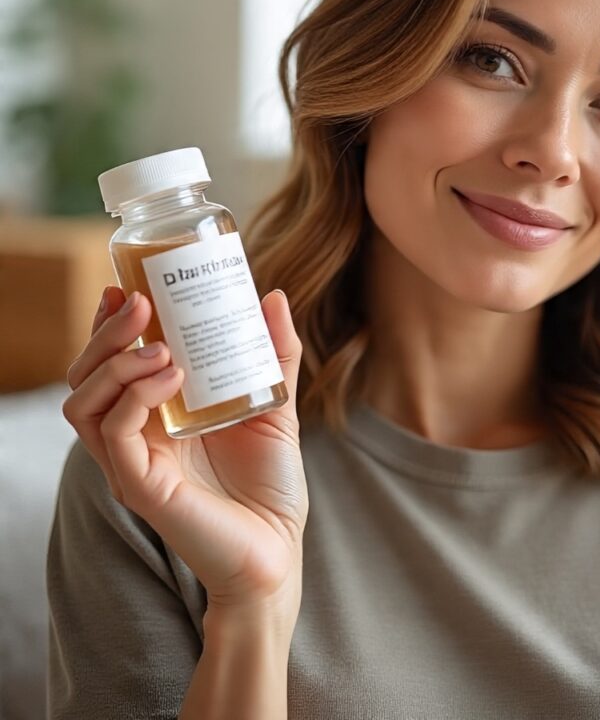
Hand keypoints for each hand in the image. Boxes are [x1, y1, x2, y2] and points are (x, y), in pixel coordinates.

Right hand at [63, 286, 307, 614]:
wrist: (279, 549)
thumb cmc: (271, 484)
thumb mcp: (274, 404)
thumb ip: (274, 353)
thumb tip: (273, 296)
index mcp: (155, 416)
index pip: (109, 364)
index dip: (108, 325)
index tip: (125, 287)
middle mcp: (134, 437)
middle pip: (84, 377)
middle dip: (105, 334)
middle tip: (140, 304)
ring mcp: (132, 463)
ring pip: (83, 404)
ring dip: (115, 363)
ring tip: (160, 347)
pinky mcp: (142, 487)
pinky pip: (113, 435)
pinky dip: (134, 398)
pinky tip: (170, 378)